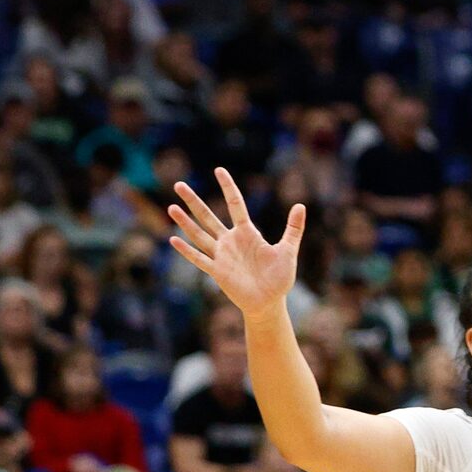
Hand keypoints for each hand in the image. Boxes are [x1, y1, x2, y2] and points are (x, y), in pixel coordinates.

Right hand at [167, 168, 303, 319]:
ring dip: (185, 222)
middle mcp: (230, 241)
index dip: (227, 187)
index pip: (235, 204)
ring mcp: (222, 255)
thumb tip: (300, 205)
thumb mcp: (288, 249)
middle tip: (178, 185)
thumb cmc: (279, 276)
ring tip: (171, 207)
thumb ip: (293, 228)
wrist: (269, 302)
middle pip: (208, 216)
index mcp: (247, 232)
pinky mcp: (217, 271)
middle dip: (193, 201)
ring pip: (199, 234)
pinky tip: (173, 240)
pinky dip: (186, 250)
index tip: (219, 170)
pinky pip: (199, 258)